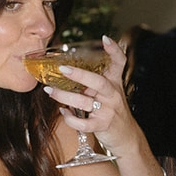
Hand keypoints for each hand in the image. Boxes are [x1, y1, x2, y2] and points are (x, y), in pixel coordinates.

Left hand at [46, 37, 136, 154]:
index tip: (104, 39)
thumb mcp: (108, 92)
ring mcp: (109, 110)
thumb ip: (95, 81)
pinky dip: (70, 118)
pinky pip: (83, 123)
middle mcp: (113, 94)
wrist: (126, 136)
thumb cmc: (112, 111)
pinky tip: (63, 112)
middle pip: (99, 81)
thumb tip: (68, 68)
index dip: (114, 50)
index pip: (119, 63)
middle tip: (62, 69)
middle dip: (80, 75)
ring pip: (84, 102)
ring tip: (49, 90)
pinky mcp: (102, 125)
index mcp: (114, 82)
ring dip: (64, 96)